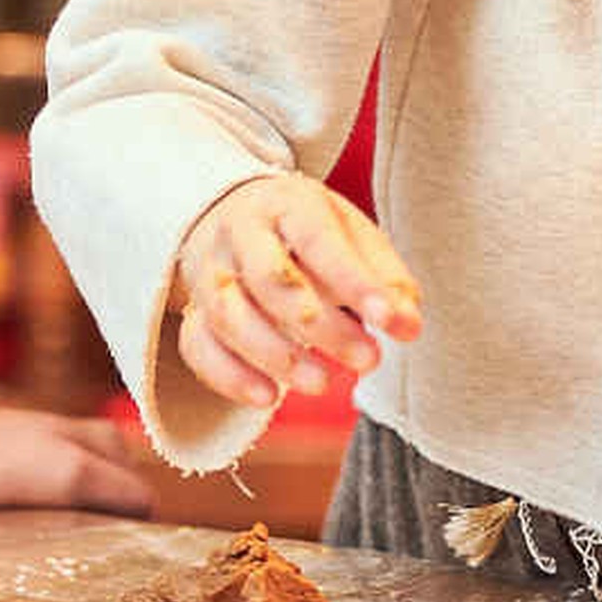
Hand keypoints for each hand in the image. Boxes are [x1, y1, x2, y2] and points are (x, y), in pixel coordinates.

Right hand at [169, 176, 421, 417]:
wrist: (233, 213)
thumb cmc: (308, 232)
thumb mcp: (351, 235)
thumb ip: (385, 279)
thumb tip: (408, 326)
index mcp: (287, 204)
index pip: (320, 241)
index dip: (355, 284)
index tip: (391, 322)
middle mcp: (240, 233)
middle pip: (270, 279)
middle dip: (321, 325)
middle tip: (368, 359)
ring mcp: (209, 272)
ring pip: (229, 315)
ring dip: (276, 356)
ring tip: (323, 384)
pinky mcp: (193, 310)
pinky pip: (198, 346)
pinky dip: (230, 376)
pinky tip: (268, 398)